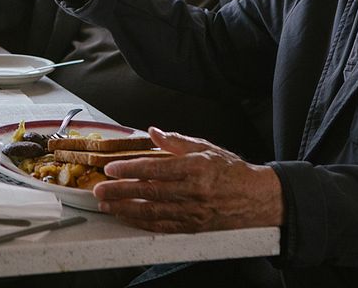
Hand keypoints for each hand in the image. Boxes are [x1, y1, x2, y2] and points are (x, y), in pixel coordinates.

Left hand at [92, 127, 283, 232]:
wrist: (257, 198)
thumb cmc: (231, 170)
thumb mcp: (206, 148)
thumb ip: (176, 141)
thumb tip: (152, 131)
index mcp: (196, 168)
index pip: (155, 169)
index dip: (130, 169)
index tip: (110, 169)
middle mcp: (193, 192)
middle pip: (149, 193)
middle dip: (120, 191)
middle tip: (99, 190)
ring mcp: (193, 211)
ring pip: (153, 212)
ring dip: (126, 209)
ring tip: (106, 205)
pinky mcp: (194, 226)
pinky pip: (163, 226)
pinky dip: (143, 223)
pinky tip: (128, 218)